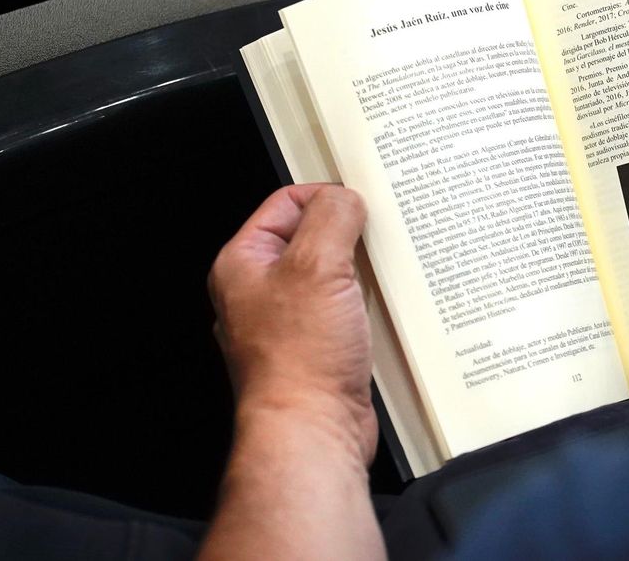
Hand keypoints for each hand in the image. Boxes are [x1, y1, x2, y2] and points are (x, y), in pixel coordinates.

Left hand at [209, 184, 375, 462]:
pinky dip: (367, 301)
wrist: (312, 431)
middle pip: (311, 237)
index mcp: (243, 264)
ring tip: (383, 271)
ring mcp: (288, 321)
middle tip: (378, 235)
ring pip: (332, 274)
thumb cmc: (300, 360)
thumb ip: (331, 218)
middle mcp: (259, 292)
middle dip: (349, 234)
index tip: (359, 203)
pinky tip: (386, 304)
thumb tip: (344, 199)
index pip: (285, 203)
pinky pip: (345, 308)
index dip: (325, 197)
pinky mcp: (317, 347)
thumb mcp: (318, 266)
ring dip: (361, 270)